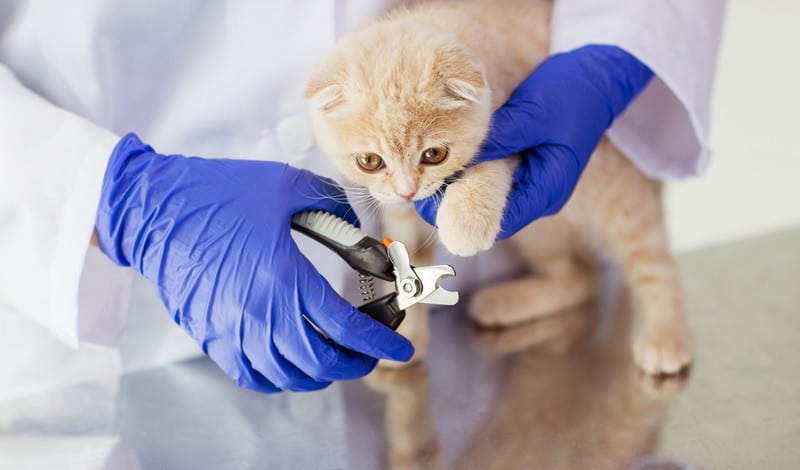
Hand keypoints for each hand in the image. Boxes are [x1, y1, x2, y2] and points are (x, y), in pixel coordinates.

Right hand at [95, 134, 412, 391]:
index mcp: (283, 278)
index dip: (380, 341)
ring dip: (322, 372)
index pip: (345, 327)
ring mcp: (232, 331)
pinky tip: (293, 363)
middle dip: (356, 361)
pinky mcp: (210, 335)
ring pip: (289, 376)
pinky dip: (281, 378)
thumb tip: (358, 226)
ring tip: (336, 355)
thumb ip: (332, 204)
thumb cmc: (217, 194)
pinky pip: (252, 375)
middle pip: (321, 362)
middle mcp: (259, 314)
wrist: (153, 210)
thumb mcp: (285, 186)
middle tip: (371, 350)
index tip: (401, 347)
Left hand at [416, 45, 652, 238]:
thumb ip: (498, 139)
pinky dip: (476, 172)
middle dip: (457, 203)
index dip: (461, 215)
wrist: (598, 77)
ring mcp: (535, 183)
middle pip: (491, 213)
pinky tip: (452, 162)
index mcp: (547, 190)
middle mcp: (541, 194)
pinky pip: (496, 179)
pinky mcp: (528, 168)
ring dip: (464, 187)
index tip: (430, 203)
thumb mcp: (532, 113)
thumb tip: (459, 159)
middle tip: (422, 188)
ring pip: (491, 197)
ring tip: (431, 175)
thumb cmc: (572, 94)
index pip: (499, 221)